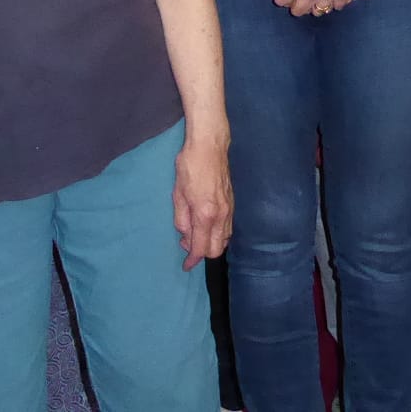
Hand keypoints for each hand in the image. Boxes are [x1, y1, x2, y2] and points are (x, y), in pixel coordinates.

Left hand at [173, 135, 232, 269]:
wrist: (210, 146)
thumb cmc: (190, 166)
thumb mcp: (178, 193)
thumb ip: (181, 218)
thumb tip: (185, 235)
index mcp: (205, 215)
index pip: (200, 248)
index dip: (192, 260)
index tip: (185, 265)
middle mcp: (221, 216)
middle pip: (216, 250)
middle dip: (201, 252)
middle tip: (187, 242)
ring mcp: (229, 210)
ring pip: (224, 240)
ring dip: (211, 243)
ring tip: (195, 233)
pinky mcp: (233, 204)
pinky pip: (228, 229)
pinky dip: (218, 234)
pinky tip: (207, 225)